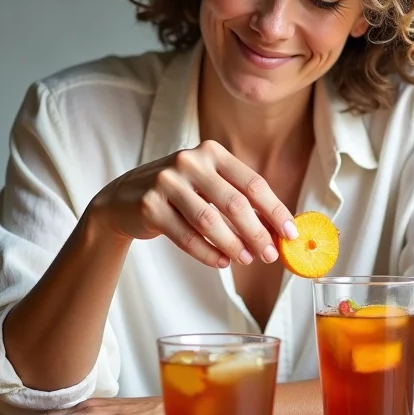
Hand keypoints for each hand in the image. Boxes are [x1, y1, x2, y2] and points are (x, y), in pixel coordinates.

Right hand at [88, 139, 297, 267]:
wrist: (123, 199)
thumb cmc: (179, 193)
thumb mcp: (208, 185)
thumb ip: (239, 201)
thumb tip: (277, 231)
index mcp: (211, 152)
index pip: (252, 183)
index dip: (274, 210)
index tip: (290, 233)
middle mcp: (189, 161)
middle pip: (234, 203)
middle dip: (257, 233)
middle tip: (270, 255)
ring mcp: (166, 182)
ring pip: (209, 221)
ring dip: (233, 245)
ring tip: (246, 260)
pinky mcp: (148, 205)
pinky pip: (186, 236)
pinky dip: (207, 253)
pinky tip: (221, 262)